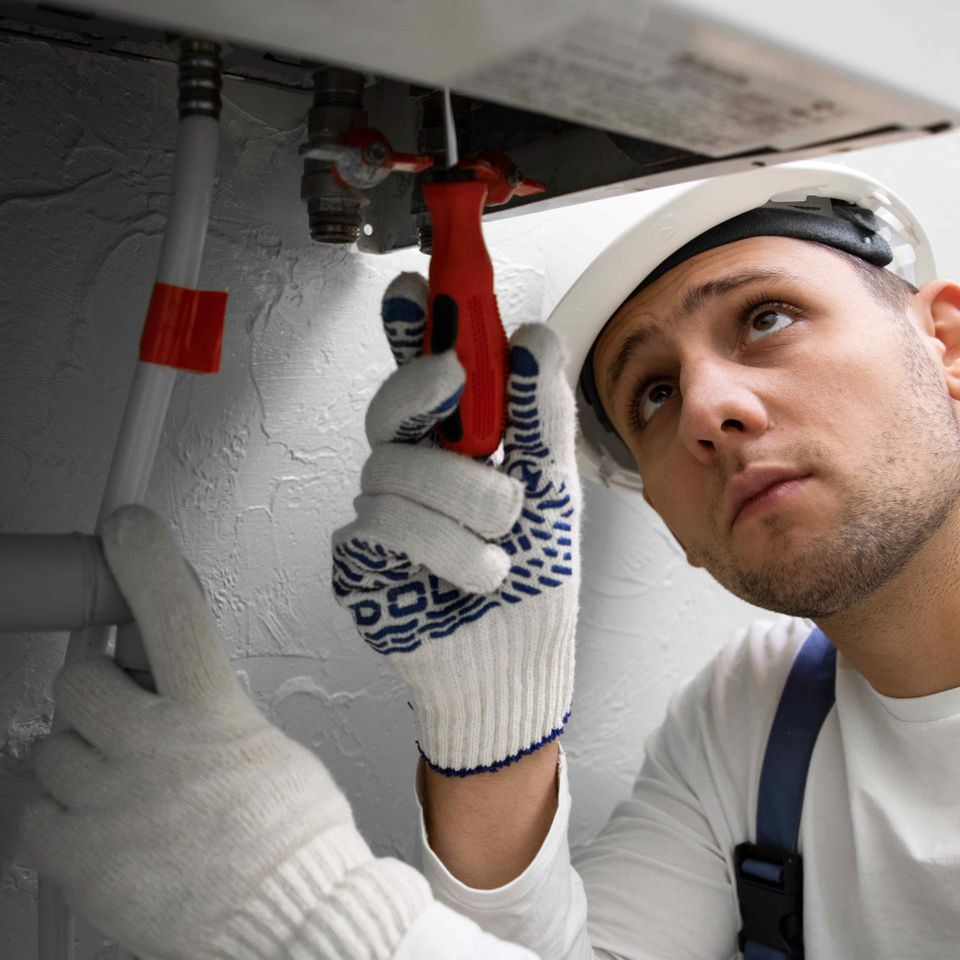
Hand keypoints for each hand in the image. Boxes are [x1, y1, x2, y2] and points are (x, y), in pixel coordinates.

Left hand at [21, 505, 430, 959]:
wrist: (286, 924)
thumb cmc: (289, 842)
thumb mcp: (265, 747)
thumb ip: (213, 710)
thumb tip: (176, 692)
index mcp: (213, 714)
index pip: (174, 613)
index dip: (147, 559)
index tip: (128, 527)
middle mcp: (155, 748)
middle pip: (80, 679)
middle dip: (97, 692)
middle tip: (124, 717)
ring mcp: (110, 801)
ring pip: (51, 746)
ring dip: (81, 758)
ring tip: (124, 788)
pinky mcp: (79, 856)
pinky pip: (35, 810)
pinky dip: (60, 814)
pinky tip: (104, 825)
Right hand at [332, 273, 580, 775]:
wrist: (516, 663)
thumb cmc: (534, 576)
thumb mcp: (553, 488)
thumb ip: (539, 416)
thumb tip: (533, 339)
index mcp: (454, 445)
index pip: (421, 373)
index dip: (410, 328)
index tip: (416, 290)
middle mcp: (411, 470)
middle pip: (390, 405)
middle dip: (427, 394)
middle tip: (455, 381)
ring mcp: (379, 512)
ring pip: (393, 468)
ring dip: (466, 505)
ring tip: (501, 545)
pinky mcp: (358, 559)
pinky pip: (384, 525)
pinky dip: (447, 551)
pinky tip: (474, 576)